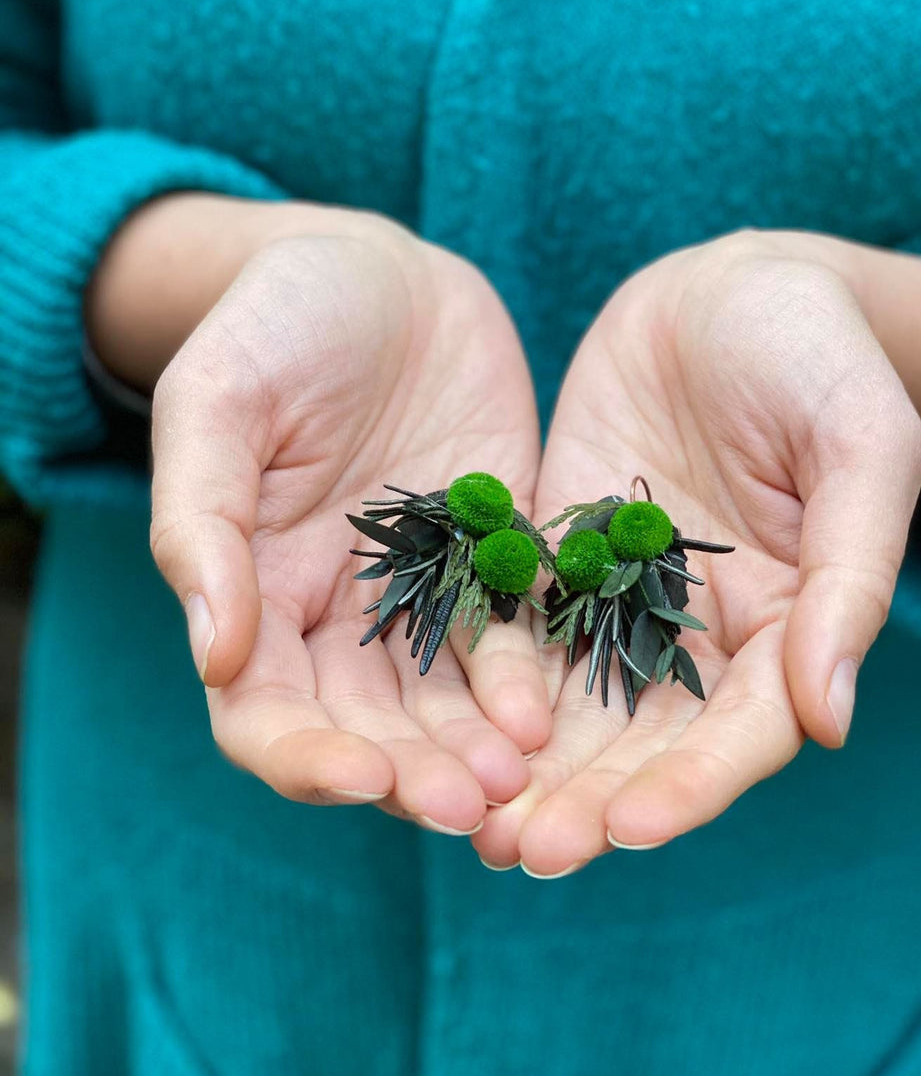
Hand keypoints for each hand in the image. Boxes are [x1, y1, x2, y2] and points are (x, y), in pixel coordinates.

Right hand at [147, 205, 550, 830]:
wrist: (381, 271)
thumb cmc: (277, 322)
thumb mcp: (220, 402)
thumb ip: (204, 524)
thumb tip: (214, 655)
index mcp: (257, 590)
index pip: (266, 712)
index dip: (307, 758)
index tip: (363, 778)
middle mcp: (340, 613)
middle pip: (369, 729)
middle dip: (415, 773)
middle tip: (475, 804)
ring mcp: (423, 593)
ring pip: (447, 703)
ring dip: (480, 750)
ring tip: (524, 779)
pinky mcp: (495, 559)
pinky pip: (515, 635)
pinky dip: (532, 680)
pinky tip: (559, 708)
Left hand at [474, 232, 920, 873]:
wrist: (729, 287)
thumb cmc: (819, 354)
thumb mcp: (859, 446)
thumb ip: (849, 576)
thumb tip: (832, 719)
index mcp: (791, 620)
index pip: (745, 730)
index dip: (693, 784)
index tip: (632, 829)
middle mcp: (705, 631)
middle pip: (650, 742)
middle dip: (593, 801)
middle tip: (527, 853)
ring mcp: (627, 599)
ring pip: (578, 708)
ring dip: (530, 772)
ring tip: (476, 829)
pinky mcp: (562, 559)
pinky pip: (523, 632)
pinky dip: (489, 689)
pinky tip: (441, 732)